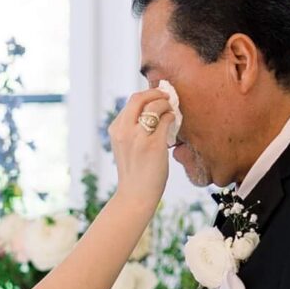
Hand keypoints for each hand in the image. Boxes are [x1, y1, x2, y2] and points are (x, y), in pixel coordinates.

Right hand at [107, 87, 175, 209]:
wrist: (135, 196)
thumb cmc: (134, 173)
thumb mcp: (125, 147)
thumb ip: (131, 129)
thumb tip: (150, 111)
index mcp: (116, 130)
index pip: (131, 102)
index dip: (146, 95)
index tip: (156, 96)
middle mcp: (124, 131)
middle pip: (139, 98)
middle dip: (155, 92)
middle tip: (167, 96)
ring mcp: (138, 137)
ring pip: (154, 106)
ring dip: (166, 104)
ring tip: (171, 109)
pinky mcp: (154, 145)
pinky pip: (166, 121)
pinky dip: (172, 117)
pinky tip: (174, 122)